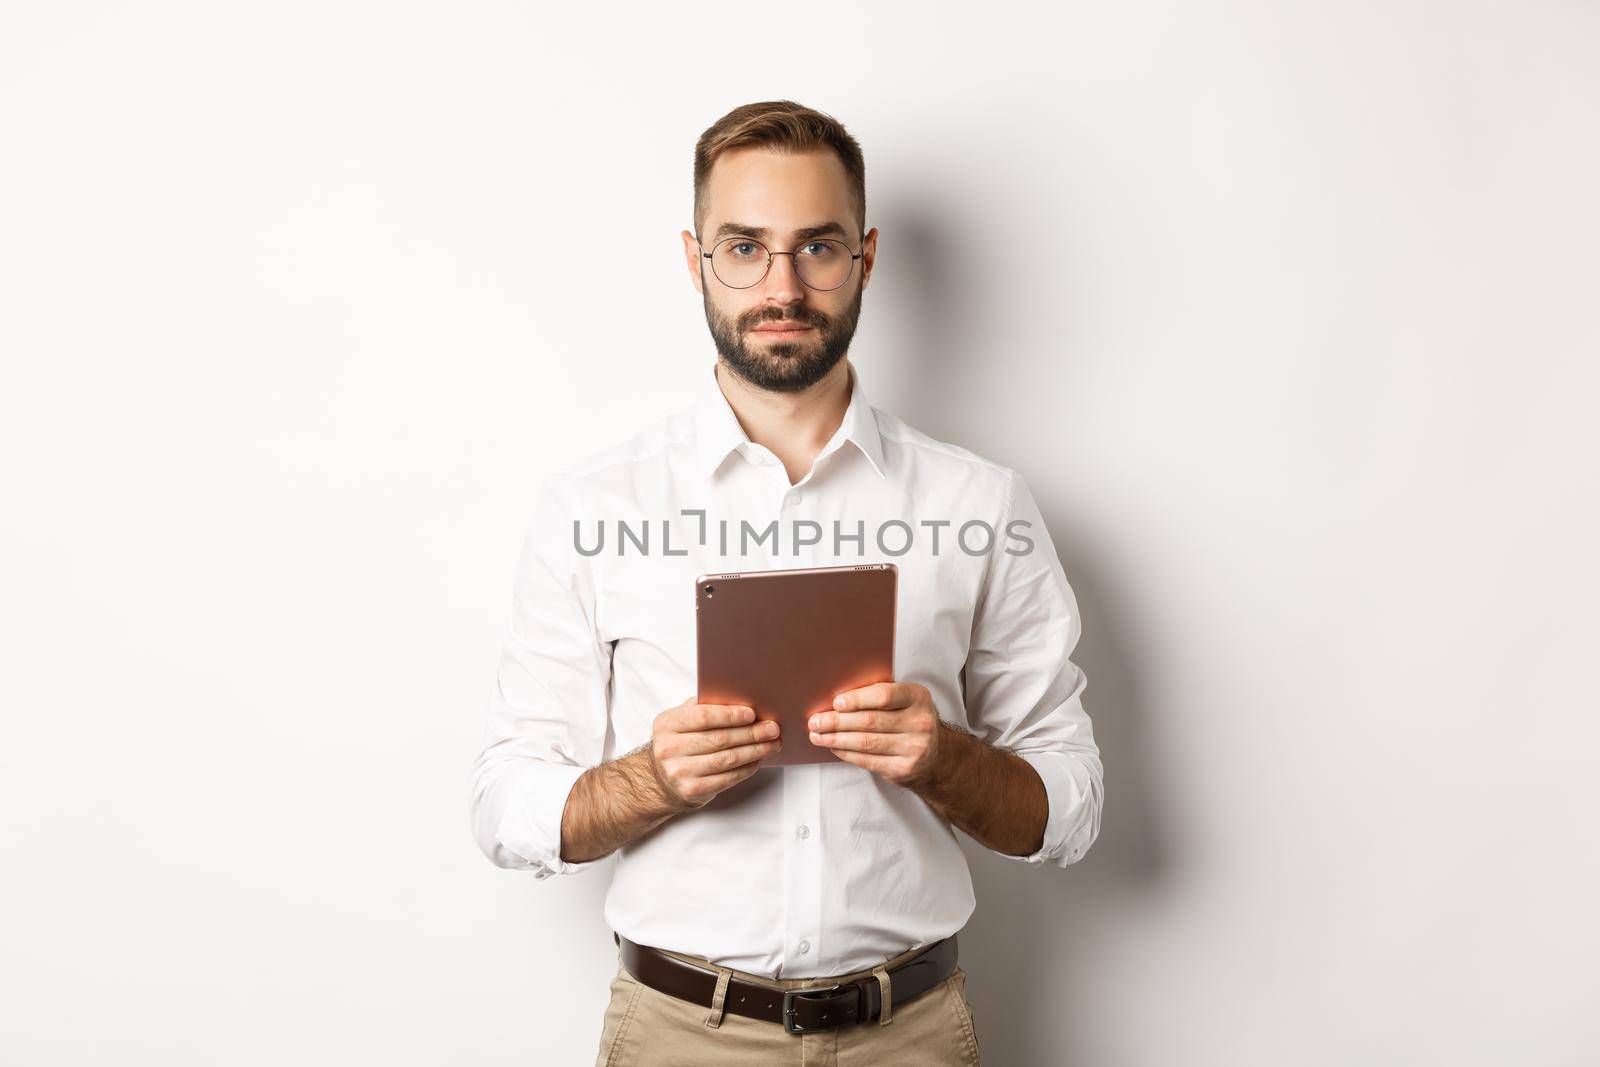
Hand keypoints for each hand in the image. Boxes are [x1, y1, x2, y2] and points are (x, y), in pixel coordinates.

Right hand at [648, 698, 781, 809]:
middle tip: (772, 728)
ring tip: (772, 744)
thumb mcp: (683, 720)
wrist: (662, 779)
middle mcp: (669, 748)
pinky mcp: (691, 790)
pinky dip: (746, 768)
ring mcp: (679, 771)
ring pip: (726, 759)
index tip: (752, 714)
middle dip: (750, 733)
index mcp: (668, 724)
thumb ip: (704, 707)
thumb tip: (742, 700)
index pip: (703, 717)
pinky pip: (726, 778)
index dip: (730, 715)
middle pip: (719, 739)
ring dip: (754, 751)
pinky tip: (757, 760)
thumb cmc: (681, 742)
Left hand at [806, 681, 940, 788]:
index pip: (884, 696)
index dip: (858, 699)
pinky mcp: (903, 769)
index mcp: (918, 697)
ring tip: (817, 736)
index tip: (836, 703)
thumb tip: (837, 700)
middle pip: (870, 721)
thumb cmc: (910, 721)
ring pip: (865, 742)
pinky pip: (868, 760)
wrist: (936, 757)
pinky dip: (846, 753)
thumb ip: (879, 696)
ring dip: (836, 739)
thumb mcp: (905, 701)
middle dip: (837, 722)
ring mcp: (914, 748)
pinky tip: (833, 747)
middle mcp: (920, 722)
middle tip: (815, 721)